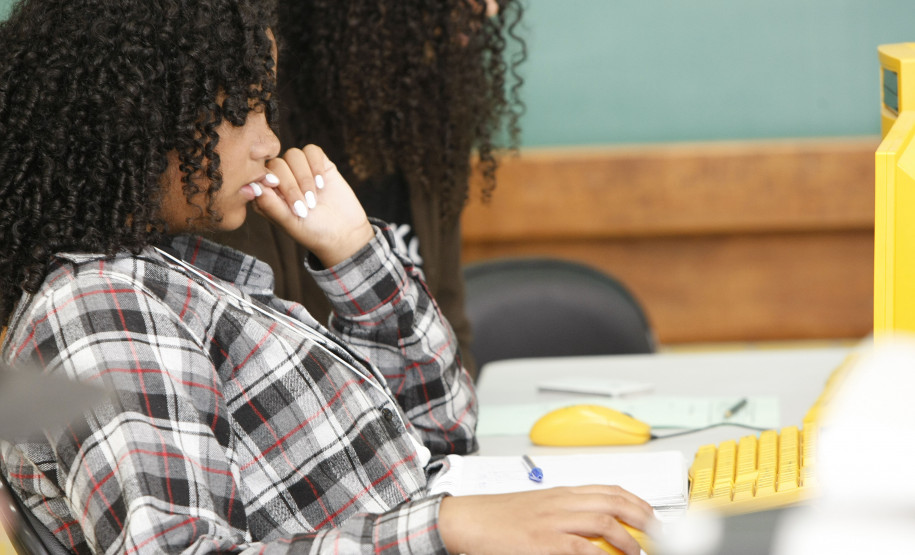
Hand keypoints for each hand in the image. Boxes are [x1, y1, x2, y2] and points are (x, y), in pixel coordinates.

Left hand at [252, 145, 373, 266]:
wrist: (345, 233)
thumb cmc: (314, 233)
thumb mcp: (290, 224)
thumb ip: (271, 206)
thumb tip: (255, 186)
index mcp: (267, 195)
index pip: (259, 175)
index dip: (268, 181)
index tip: (280, 195)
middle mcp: (281, 179)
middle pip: (276, 164)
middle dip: (291, 185)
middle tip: (305, 206)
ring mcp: (300, 170)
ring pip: (293, 154)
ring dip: (304, 177)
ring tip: (314, 198)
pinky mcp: (319, 164)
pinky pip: (312, 151)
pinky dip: (316, 165)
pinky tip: (322, 183)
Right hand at [438, 485, 656, 554]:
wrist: (469, 520)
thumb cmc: (499, 518)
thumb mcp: (537, 509)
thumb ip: (564, 513)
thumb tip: (593, 529)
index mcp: (561, 493)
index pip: (608, 489)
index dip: (637, 502)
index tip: (652, 517)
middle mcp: (561, 502)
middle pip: (613, 501)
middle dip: (643, 518)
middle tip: (658, 536)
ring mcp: (553, 521)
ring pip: (603, 519)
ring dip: (628, 537)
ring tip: (639, 552)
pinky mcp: (543, 541)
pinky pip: (580, 547)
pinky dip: (601, 554)